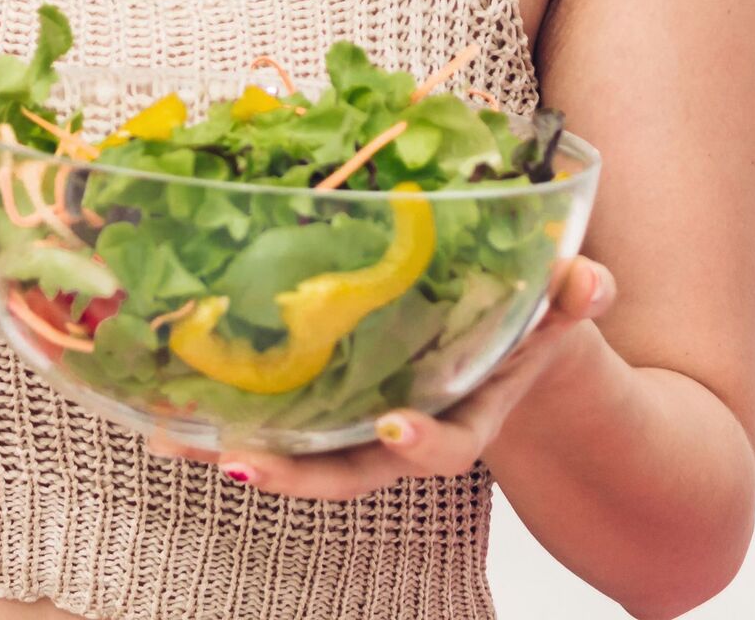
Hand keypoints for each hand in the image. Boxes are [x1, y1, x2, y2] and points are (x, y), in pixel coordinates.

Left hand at [144, 253, 614, 496]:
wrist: (509, 339)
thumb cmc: (530, 316)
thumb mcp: (558, 306)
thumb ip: (574, 297)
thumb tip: (590, 280)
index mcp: (468, 412)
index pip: (449, 445)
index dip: (422, 443)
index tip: (395, 426)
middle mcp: (408, 430)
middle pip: (350, 471)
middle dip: (297, 473)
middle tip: (240, 461)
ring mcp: (361, 422)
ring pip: (299, 453)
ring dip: (235, 450)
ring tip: (173, 442)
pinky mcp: (326, 402)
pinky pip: (274, 418)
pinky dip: (220, 419)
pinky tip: (164, 410)